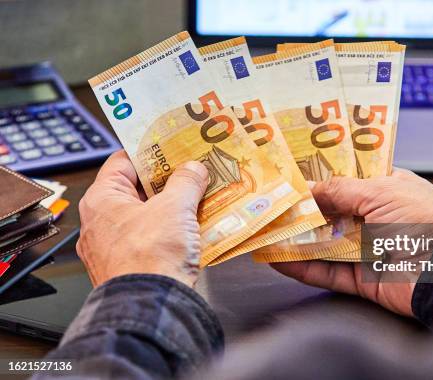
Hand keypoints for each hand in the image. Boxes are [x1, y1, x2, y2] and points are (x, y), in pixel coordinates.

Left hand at [77, 151, 208, 287]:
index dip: (150, 151)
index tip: (173, 146)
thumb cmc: (150, 256)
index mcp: (101, 199)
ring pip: (145, 216)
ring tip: (198, 198)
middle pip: (136, 189)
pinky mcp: (128, 266)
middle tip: (192, 172)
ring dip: (171, 208)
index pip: (124, 161)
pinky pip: (150, 239)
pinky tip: (192, 229)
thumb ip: (186, 181)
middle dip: (167, 181)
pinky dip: (169, 232)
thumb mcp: (175, 207)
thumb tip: (193, 169)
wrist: (150, 306)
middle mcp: (100, 222)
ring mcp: (112, 247)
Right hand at [272, 169, 432, 316]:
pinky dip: (302, 268)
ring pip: (324, 244)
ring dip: (296, 240)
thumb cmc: (425, 221)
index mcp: (386, 190)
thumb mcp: (381, 192)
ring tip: (265, 232)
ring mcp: (368, 250)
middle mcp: (376, 218)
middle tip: (269, 205)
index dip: (319, 178)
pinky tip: (278, 259)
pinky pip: (327, 272)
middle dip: (301, 211)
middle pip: (330, 213)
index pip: (346, 181)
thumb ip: (340, 189)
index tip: (289, 176)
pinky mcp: (363, 280)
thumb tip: (307, 189)